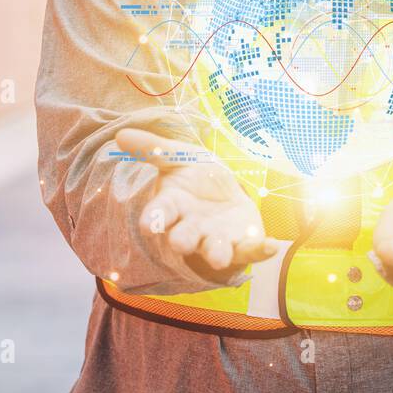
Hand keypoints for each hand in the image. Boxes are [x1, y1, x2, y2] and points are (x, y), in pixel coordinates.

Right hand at [114, 127, 279, 279]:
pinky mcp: (243, 243)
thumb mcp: (177, 155)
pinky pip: (251, 250)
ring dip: (216, 253)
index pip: (161, 212)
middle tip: (179, 243)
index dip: (154, 218)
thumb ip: (153, 148)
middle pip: (185, 236)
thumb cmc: (195, 175)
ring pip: (214, 249)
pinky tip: (272, 246)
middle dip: (183, 240)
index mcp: (174, 204)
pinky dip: (261, 251)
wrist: (225, 190)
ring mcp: (217, 237)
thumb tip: (120, 135)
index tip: (148, 225)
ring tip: (217, 257)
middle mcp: (193, 226)